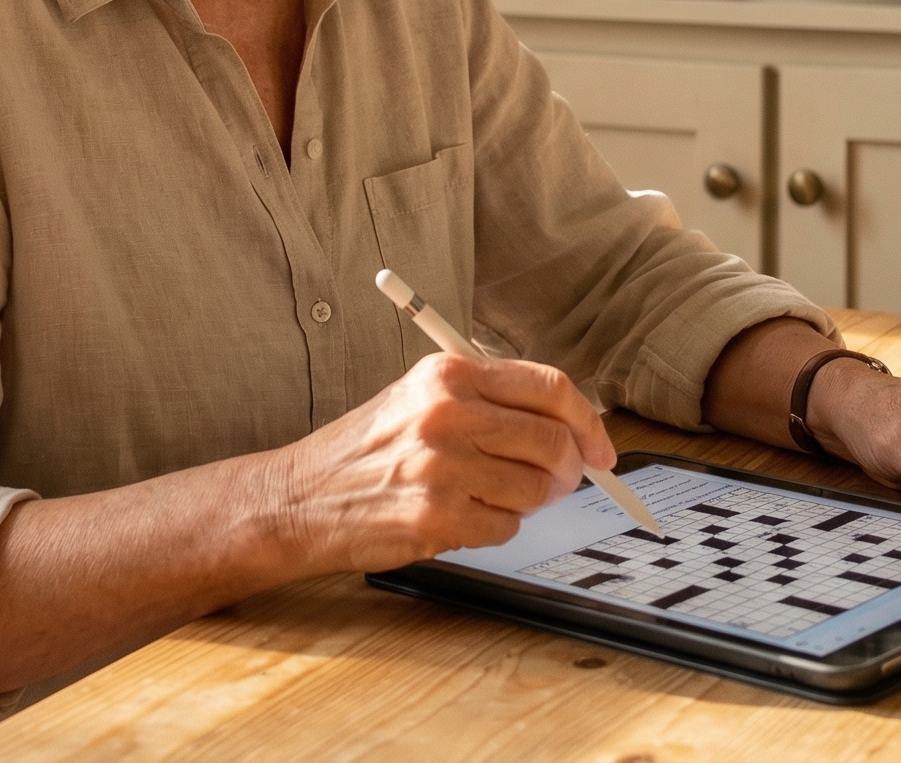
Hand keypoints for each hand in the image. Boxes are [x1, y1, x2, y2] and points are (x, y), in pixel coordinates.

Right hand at [267, 352, 616, 573]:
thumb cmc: (366, 450)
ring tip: (487, 496)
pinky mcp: (436, 516)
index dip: (588, 422)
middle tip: (558, 482)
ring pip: (536, 489)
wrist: (299, 497)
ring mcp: (442, 466)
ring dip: (526, 502)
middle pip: (553, 440)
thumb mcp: (420, 396)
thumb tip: (568, 425)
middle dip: (567, 469)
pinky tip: (461, 517)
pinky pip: (505, 527)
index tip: (600, 449)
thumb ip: (489, 400)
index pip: (551, 387)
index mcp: (449, 372)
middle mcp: (448, 412)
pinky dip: (495, 528)